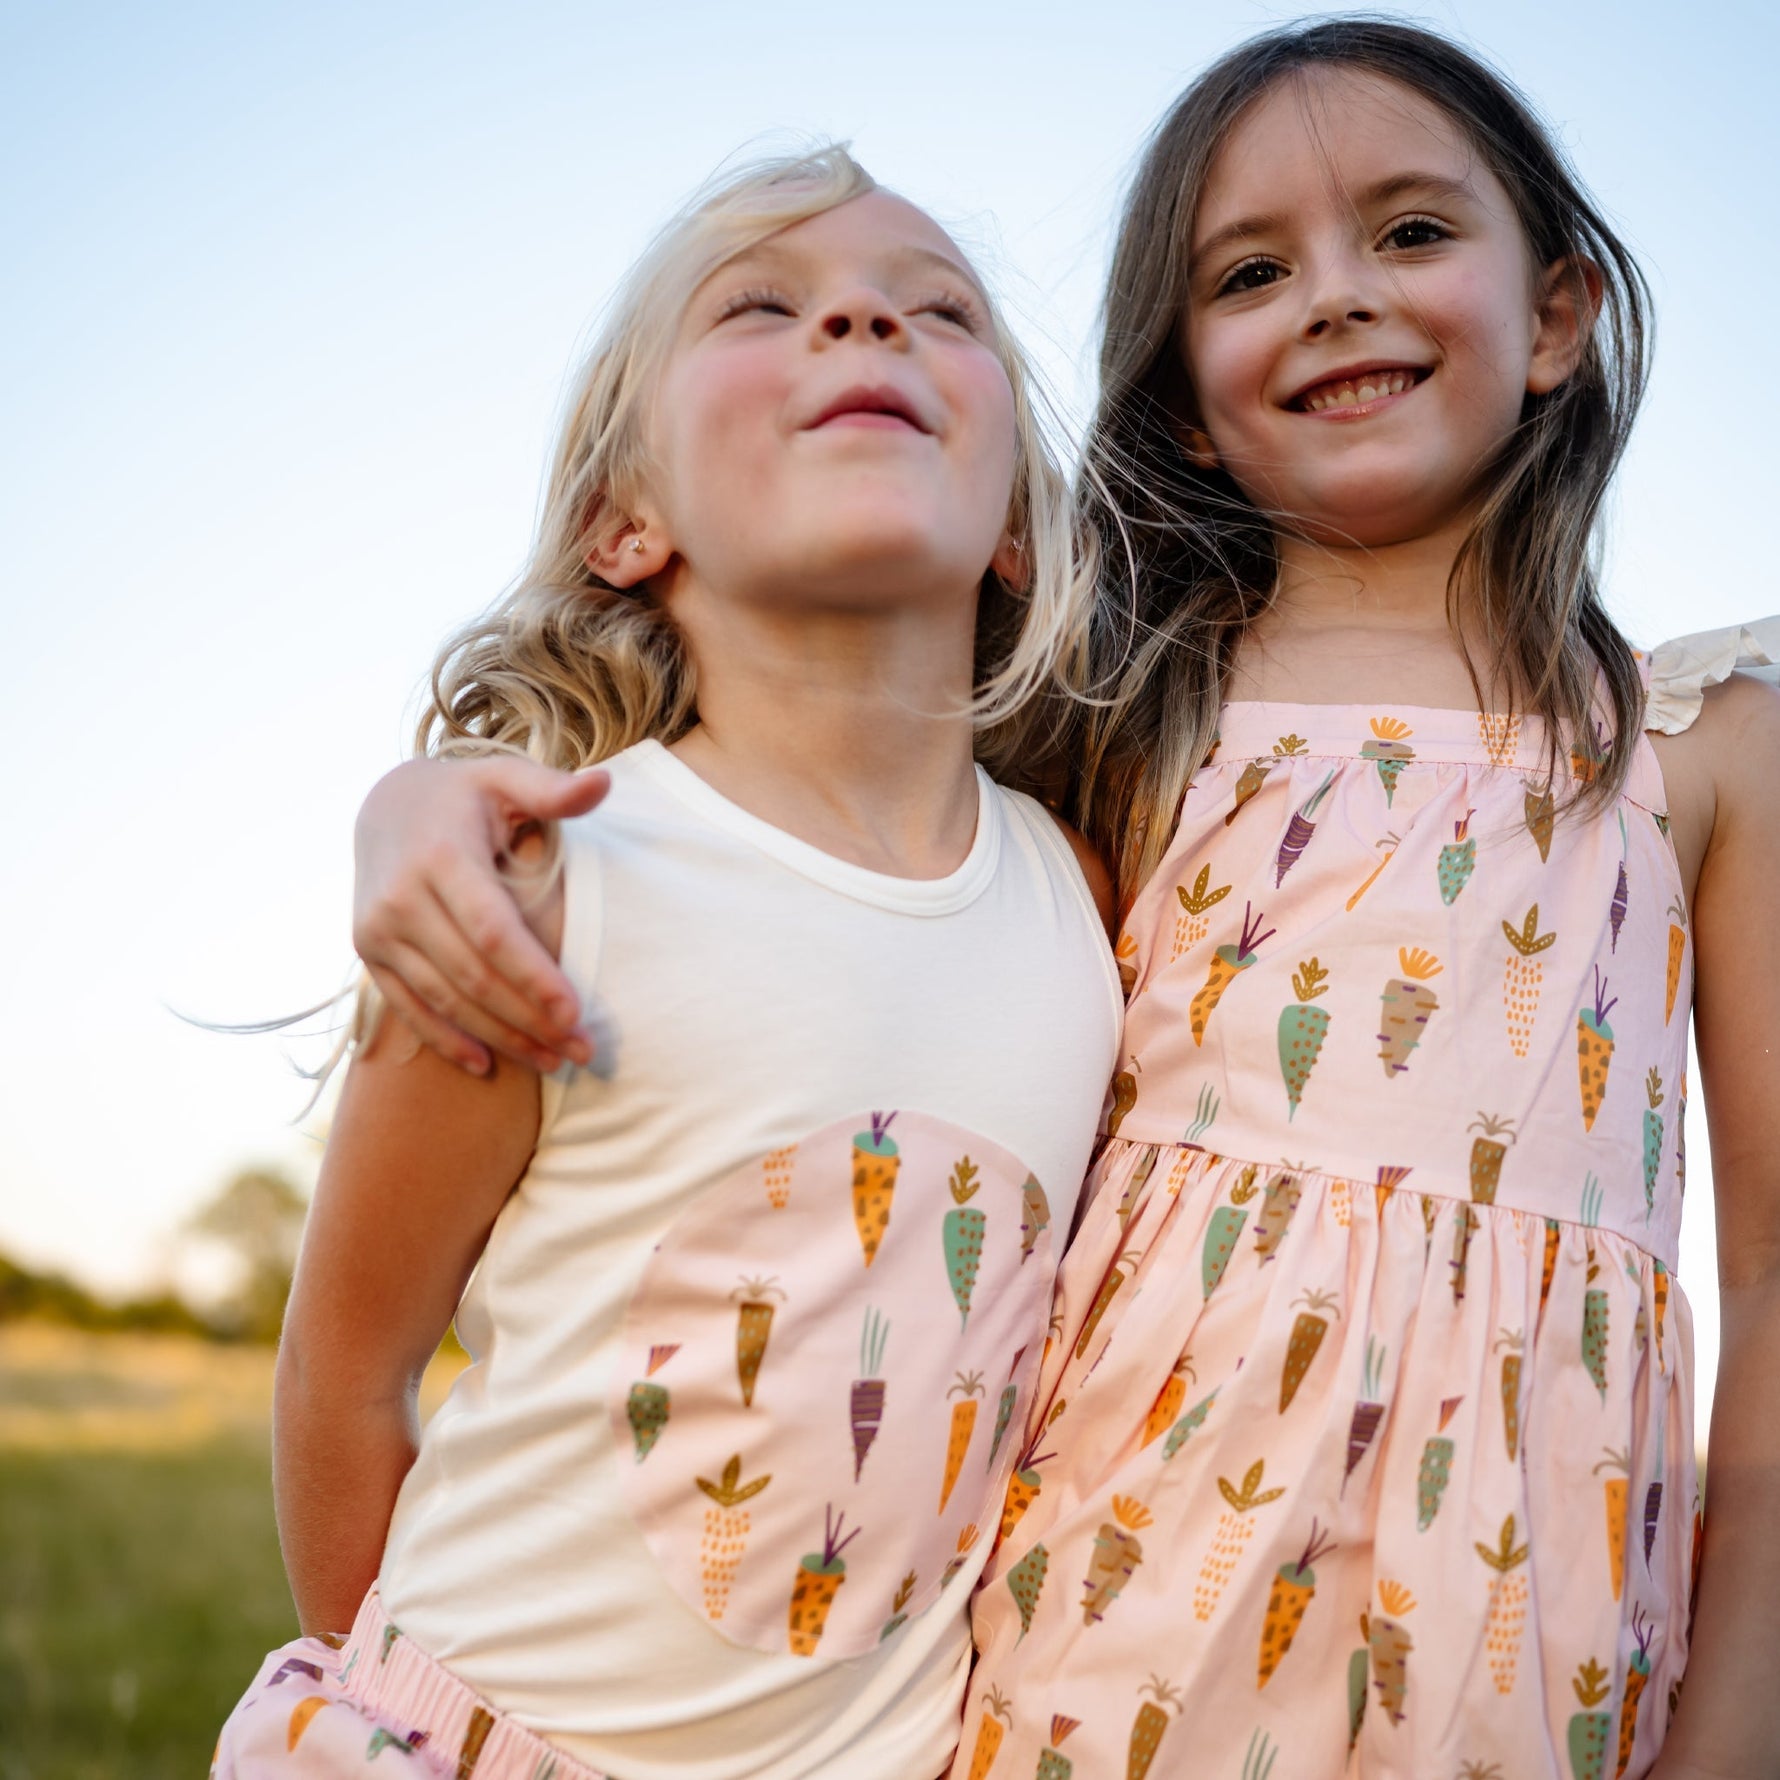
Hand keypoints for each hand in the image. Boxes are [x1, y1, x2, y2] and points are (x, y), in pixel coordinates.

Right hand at [352, 756, 608, 1074]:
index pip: (493, 931)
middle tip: (582, 1051)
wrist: (383, 804)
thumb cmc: (464, 795)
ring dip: (500, 1038)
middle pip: (473, 976)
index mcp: (441, 857)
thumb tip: (603, 782)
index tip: (576, 1013)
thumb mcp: (505, 779)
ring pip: (445, 999)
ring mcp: (378, 931)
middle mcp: (401, 899)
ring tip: (553, 1061)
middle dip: (530, 1020)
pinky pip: (408, 1007)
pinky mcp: (368, 953)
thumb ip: (553, 789)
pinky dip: (446, 1040)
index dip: (534, 976)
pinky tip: (486, 1065)